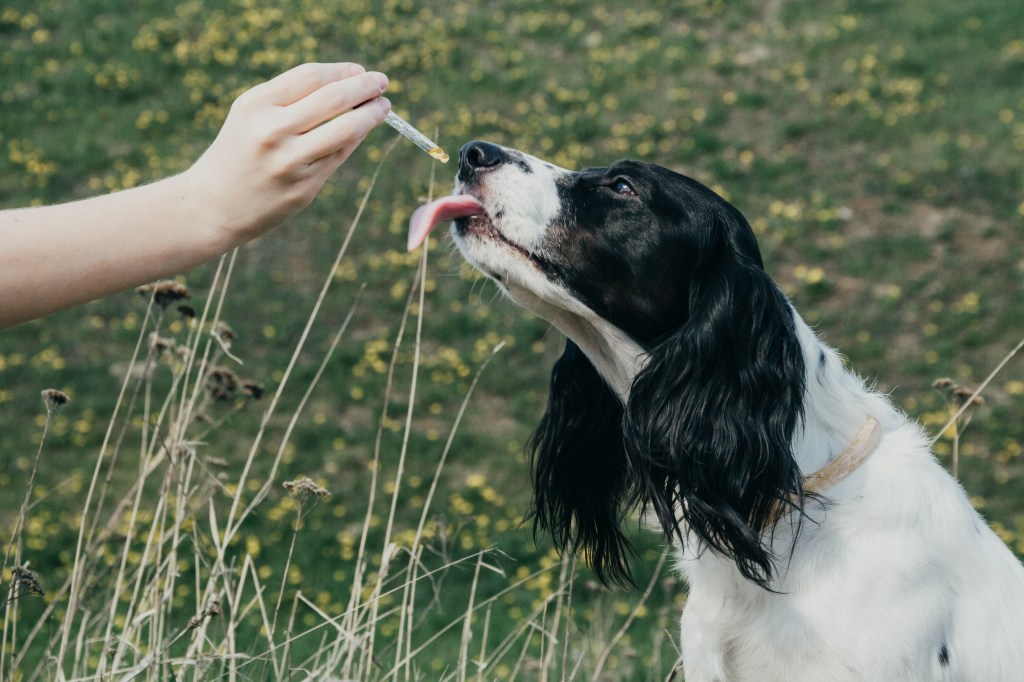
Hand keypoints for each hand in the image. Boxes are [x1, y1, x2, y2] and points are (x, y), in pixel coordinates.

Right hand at [185, 62, 389, 244]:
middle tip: (383, 82)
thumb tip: (348, 83)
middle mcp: (272, 132)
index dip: (342, 71)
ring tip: (383, 107)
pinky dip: (354, 140)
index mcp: (256, 105)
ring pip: (345, 131)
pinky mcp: (303, 189)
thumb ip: (291, 97)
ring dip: (371, 115)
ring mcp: (289, 163)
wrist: (214, 204)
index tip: (360, 70)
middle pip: (333, 99)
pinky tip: (362, 131)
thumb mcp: (251, 113)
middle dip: (364, 87)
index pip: (310, 76)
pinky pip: (338, 157)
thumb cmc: (240, 150)